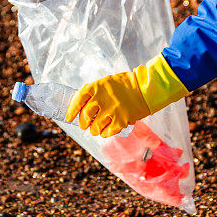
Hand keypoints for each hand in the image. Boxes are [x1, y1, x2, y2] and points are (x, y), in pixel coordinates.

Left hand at [66, 54, 188, 137]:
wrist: (146, 88)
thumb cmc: (125, 85)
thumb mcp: (106, 82)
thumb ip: (94, 92)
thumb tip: (80, 105)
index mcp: (96, 87)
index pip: (78, 100)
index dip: (72, 111)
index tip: (69, 118)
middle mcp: (102, 99)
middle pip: (85, 116)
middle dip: (82, 123)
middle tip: (84, 125)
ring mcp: (111, 111)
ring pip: (95, 127)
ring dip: (93, 130)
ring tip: (95, 129)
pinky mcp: (121, 121)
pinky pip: (107, 132)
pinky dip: (104, 134)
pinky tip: (105, 132)